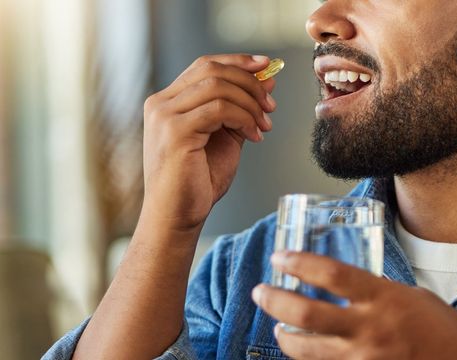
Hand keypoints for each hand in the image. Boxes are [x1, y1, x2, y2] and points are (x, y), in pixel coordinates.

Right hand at [141, 54, 275, 230]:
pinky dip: (244, 118)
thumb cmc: (198, 181)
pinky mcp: (175, 132)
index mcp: (168, 102)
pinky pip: (219, 109)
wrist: (177, 217)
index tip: (266, 66)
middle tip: (271, 106)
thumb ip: (241, 108)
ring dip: (250, 103)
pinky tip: (254, 137)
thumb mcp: (226, 137)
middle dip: (250, 83)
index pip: (205, 65)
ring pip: (218, 87)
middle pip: (212, 70)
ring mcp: (165, 117)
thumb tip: (267, 81)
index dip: (238, 62)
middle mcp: (161, 104)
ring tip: (264, 125)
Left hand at [253, 252, 456, 359]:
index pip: (332, 274)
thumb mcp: (413, 297)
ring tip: (277, 324)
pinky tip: (303, 349)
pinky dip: (308, 358)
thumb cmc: (445, 331)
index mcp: (384, 298)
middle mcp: (369, 329)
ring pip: (306, 349)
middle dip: (275, 300)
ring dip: (284, 335)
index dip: (299, 263)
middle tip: (262, 291)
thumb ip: (378, 292)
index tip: (280, 257)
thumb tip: (347, 287)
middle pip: (307, 313)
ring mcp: (364, 359)